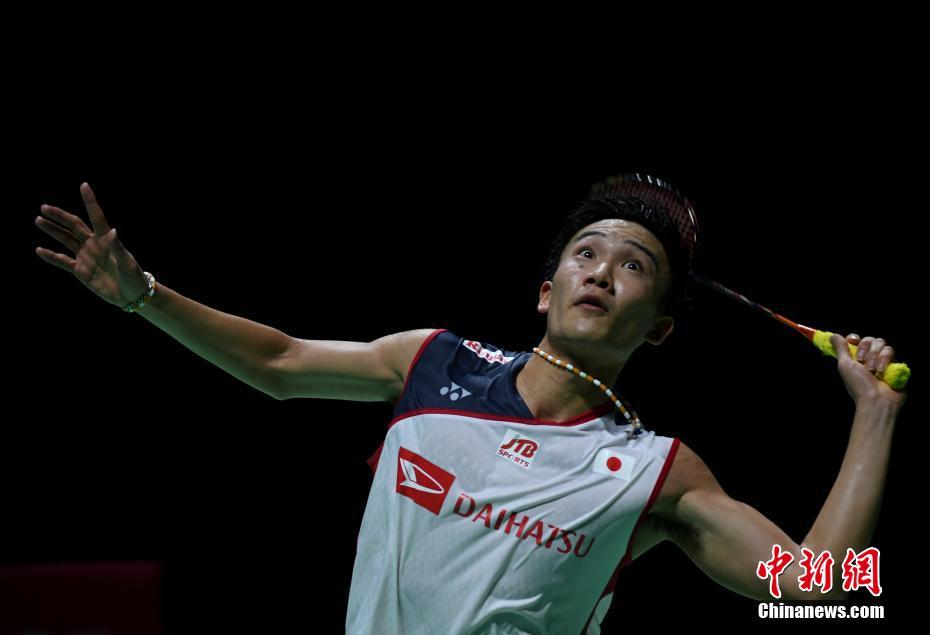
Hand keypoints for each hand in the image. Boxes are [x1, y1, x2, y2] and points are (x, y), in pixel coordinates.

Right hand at [35, 183, 148, 308]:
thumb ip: (117, 248)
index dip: (90, 201)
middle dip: (59, 216)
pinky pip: (63, 261)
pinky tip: (39, 250)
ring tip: (39, 220)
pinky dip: (51, 256)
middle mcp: (94, 244)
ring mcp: (86, 256)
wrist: (131, 295)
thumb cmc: (133, 277)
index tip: (84, 186)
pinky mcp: (80, 270)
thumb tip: (112, 230)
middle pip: (74, 226)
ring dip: (53, 230)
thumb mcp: (127, 262)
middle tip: (44, 207)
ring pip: (66, 240)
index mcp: (107, 239)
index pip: (96, 216)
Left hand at [829, 333, 906, 410]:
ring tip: (872, 369)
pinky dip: (884, 359)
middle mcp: (869, 358)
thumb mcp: (845, 365)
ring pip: (881, 343)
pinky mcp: (895, 363)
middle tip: (861, 362)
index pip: (856, 339)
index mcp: (856, 358)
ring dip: (874, 355)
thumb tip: (833, 336)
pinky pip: (890, 350)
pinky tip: (882, 370)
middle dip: (865, 349)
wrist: (876, 399)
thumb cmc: (858, 385)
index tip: (852, 341)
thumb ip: (840, 349)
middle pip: (869, 339)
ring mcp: (883, 360)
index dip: (854, 338)